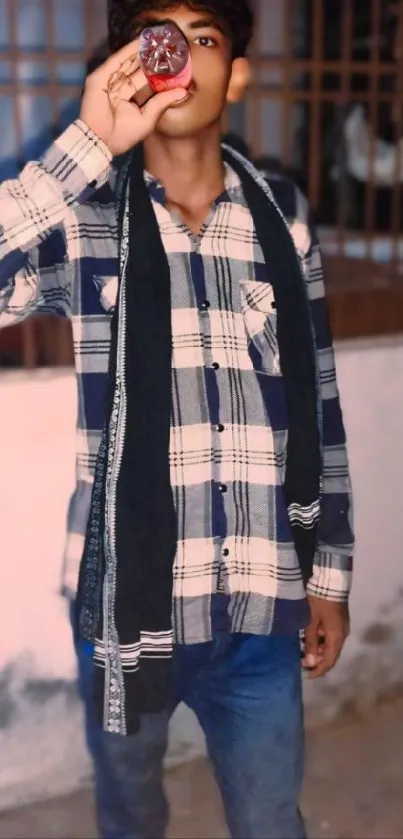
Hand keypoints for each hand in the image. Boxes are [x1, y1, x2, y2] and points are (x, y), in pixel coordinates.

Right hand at [80, 40, 186, 156]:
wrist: (101, 141)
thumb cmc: (123, 135)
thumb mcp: (148, 118)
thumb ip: (162, 102)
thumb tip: (183, 90)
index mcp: (128, 98)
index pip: (143, 80)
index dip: (156, 71)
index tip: (170, 61)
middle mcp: (118, 88)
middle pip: (135, 68)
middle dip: (148, 57)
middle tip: (164, 46)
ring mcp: (108, 81)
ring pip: (126, 62)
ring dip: (139, 50)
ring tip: (155, 40)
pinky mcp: (99, 78)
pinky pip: (116, 61)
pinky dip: (127, 51)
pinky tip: (139, 42)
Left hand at [302, 595, 349, 678]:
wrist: (330, 579)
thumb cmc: (318, 600)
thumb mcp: (310, 621)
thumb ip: (309, 642)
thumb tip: (309, 663)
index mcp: (337, 636)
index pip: (329, 660)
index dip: (319, 670)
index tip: (307, 675)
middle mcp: (342, 634)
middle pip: (330, 653)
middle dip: (316, 660)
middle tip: (300, 661)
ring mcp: (341, 627)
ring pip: (329, 645)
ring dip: (316, 649)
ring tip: (300, 649)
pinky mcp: (338, 620)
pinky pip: (329, 636)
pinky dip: (319, 640)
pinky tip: (307, 638)